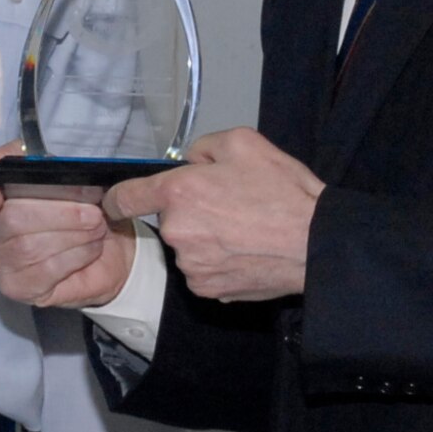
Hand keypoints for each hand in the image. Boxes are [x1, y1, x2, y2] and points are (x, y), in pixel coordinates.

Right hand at [0, 143, 136, 307]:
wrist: (109, 252)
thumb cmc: (80, 212)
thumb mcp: (65, 176)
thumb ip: (31, 159)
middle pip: (12, 220)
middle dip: (58, 214)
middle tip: (93, 212)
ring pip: (30, 248)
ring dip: (72, 235)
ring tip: (97, 228)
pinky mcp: (18, 289)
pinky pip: (44, 271)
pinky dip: (74, 257)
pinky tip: (91, 248)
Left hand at [105, 127, 323, 301]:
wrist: (316, 243)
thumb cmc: (283, 192)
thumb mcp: (243, 142)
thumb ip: (202, 147)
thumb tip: (189, 161)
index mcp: (179, 192)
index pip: (124, 197)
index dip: (117, 197)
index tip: (117, 201)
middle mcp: (177, 231)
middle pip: (168, 219)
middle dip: (190, 211)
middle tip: (228, 204)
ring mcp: (191, 265)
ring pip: (187, 246)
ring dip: (205, 238)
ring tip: (244, 230)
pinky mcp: (208, 289)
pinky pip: (202, 270)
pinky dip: (218, 261)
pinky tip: (245, 251)